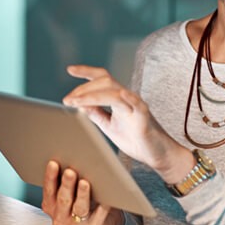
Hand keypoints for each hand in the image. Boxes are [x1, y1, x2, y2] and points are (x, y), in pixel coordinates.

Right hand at [40, 160, 124, 224]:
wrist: (103, 220)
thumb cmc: (84, 199)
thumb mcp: (70, 190)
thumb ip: (66, 178)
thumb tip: (72, 155)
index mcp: (50, 205)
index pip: (49, 190)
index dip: (50, 176)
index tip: (54, 163)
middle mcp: (60, 217)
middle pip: (63, 199)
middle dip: (66, 185)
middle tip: (70, 172)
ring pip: (80, 208)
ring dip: (82, 195)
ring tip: (85, 182)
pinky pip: (98, 216)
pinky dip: (101, 206)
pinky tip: (104, 198)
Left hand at [63, 65, 194, 182]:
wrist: (156, 154)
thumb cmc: (135, 139)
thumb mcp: (109, 126)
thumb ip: (96, 114)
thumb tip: (79, 104)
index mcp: (117, 99)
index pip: (101, 79)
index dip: (86, 71)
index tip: (70, 69)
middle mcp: (126, 98)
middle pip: (105, 81)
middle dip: (83, 88)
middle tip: (68, 100)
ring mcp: (135, 105)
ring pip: (114, 91)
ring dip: (92, 95)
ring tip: (76, 102)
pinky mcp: (144, 116)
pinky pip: (136, 104)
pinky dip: (127, 98)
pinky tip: (119, 95)